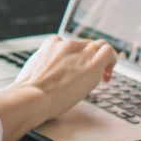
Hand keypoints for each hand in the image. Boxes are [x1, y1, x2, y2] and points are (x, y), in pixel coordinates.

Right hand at [0, 36, 116, 140]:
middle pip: (86, 44)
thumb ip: (43, 68)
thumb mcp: (33, 72)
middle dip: (90, 58)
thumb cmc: (28, 92)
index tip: (77, 67)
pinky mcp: (92, 64)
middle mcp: (67, 44)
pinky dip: (112, 60)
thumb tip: (44, 80)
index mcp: (51, 45)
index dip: (76, 55)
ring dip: (103, 59)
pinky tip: (108, 75)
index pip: (69, 43)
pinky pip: (109, 51)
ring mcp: (80, 52)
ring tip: (104, 75)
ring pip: (99, 45)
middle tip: (92, 75)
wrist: (31, 97)